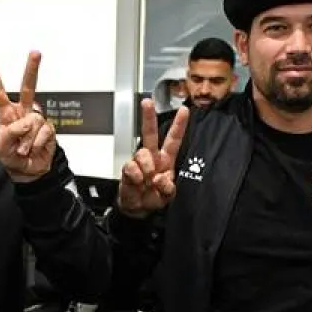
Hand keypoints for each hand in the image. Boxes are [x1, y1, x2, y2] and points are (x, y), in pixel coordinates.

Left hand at [0, 51, 55, 182]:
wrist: (27, 172)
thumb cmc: (11, 158)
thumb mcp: (2, 147)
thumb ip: (11, 132)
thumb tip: (27, 122)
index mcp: (7, 114)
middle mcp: (23, 113)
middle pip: (27, 87)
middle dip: (32, 69)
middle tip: (35, 53)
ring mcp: (37, 120)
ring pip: (34, 120)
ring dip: (27, 139)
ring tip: (23, 150)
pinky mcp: (49, 129)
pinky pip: (43, 132)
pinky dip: (36, 143)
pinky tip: (34, 149)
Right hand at [117, 99, 189, 217]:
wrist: (137, 209)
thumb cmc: (153, 198)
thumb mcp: (167, 196)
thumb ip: (168, 188)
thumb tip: (161, 177)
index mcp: (166, 160)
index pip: (174, 140)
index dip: (179, 125)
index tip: (184, 110)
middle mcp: (152, 157)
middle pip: (150, 133)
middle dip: (148, 117)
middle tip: (147, 102)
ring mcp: (139, 163)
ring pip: (142, 153)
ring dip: (147, 167)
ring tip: (147, 180)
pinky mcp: (128, 169)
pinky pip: (131, 167)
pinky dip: (136, 177)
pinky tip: (138, 183)